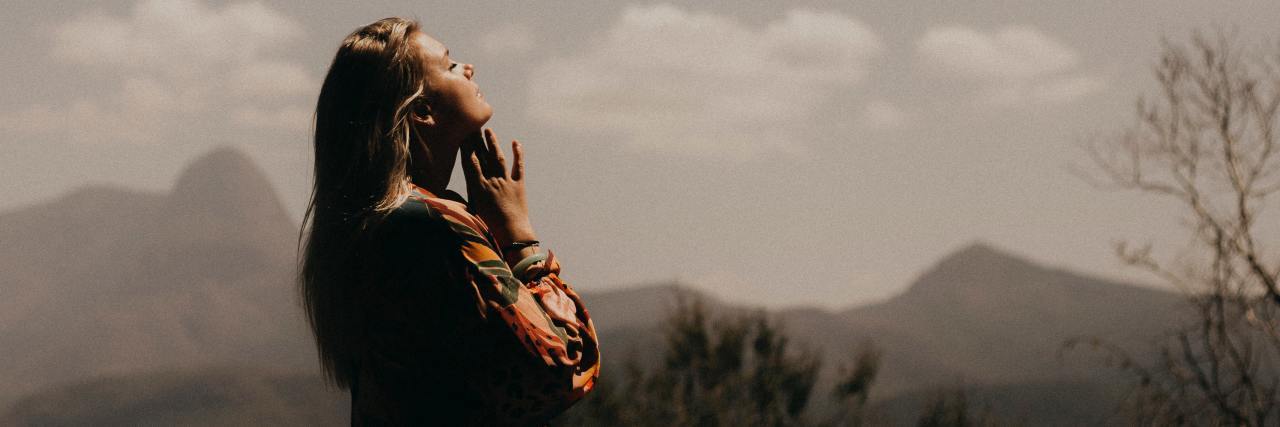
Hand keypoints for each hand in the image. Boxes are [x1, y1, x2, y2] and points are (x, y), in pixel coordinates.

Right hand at [461, 128, 536, 248]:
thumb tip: (442, 193)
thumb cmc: (489, 227)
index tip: (462, 135)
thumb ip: (457, 201)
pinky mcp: (519, 185)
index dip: (466, 148)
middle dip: (476, 140)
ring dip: (493, 143)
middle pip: (483, 156)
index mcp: (478, 187)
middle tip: (472, 125)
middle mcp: (491, 181)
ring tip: (488, 130)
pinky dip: (518, 154)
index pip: (470, 162)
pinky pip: (518, 166)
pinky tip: (516, 143)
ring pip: (498, 158)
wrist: (512, 233)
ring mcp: (506, 181)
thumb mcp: (470, 213)